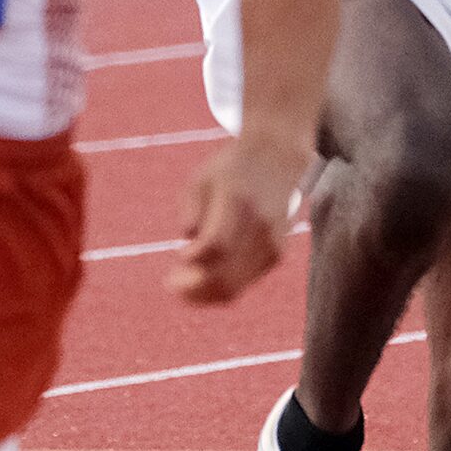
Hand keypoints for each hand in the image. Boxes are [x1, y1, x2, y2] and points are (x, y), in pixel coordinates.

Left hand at [168, 134, 309, 304]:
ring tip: (184, 282)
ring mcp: (271, 241)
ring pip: (235, 287)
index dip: (193, 259)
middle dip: (194, 289)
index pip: (215, 245)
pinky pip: (244, 283)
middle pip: (226, 276)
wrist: (277, 157)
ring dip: (205, 293)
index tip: (178, 256)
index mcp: (237, 200)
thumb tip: (187, 255)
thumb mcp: (201, 180)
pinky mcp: (277, 253)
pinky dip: (222, 285)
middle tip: (172, 284)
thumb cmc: (231, 169)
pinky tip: (206, 274)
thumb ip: (191, 214)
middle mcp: (260, 223)